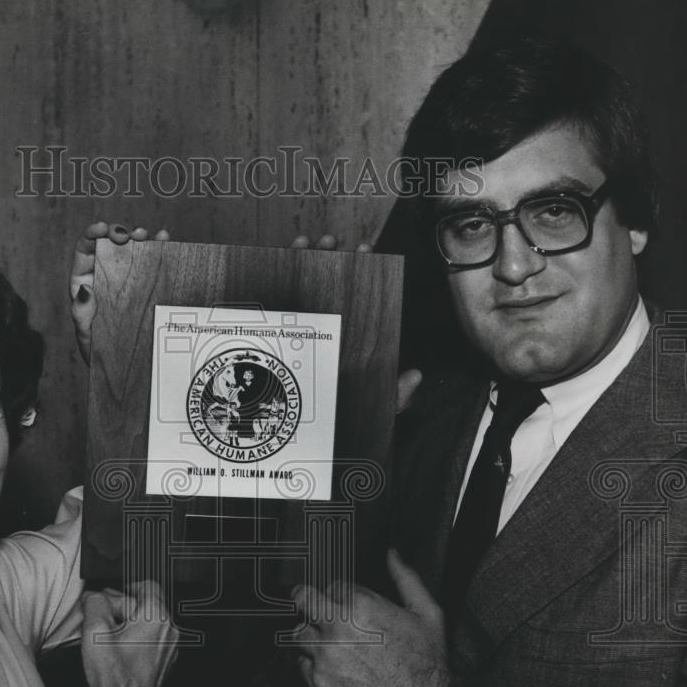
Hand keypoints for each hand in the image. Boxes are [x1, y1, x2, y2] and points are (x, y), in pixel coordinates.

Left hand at [69, 222, 169, 363]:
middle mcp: (105, 277)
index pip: (84, 252)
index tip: (102, 228)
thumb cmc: (100, 354)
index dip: (91, 236)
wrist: (125, 369)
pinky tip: (165, 238)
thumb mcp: (87, 337)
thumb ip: (82, 315)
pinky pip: (153, 263)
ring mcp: (128, 280)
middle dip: (118, 233)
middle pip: (110, 246)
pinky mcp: (147, 286)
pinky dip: (159, 248)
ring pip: (132, 250)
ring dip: (139, 237)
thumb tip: (83, 289)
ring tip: (148, 235)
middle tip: (129, 235)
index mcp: (85, 283)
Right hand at [81, 580, 178, 686]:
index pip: (144, 584)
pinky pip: (151, 640)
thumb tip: (94, 596)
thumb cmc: (115, 680)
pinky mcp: (164, 661)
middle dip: (121, 608)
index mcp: (157, 617)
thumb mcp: (95, 632)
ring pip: (148, 623)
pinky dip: (135, 639)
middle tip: (100, 618)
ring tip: (106, 637)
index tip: (106, 598)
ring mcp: (169, 647)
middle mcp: (169, 630)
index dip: (120, 589)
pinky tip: (117, 651)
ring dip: (128, 624)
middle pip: (145, 604)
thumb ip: (95, 603)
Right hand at [290, 235, 421, 414]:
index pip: (358, 299)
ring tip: (306, 243)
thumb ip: (394, 395)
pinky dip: (273, 277)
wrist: (302, 444)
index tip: (366, 251)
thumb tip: (414, 375)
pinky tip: (279, 258)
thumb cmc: (342, 423)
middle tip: (331, 242)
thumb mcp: (373, 409)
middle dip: (329, 258)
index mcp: (350, 339)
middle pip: (328, 285)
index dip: (363, 272)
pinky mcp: (272, 338)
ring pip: (300, 288)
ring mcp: (298, 331)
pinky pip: (272, 304)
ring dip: (303, 260)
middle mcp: (325, 330)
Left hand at [291, 549, 448, 686]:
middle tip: (315, 609)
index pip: (332, 585)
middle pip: (301, 599)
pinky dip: (313, 664)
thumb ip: (406, 578)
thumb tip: (392, 555)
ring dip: (310, 635)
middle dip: (307, 601)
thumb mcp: (427, 613)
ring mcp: (325, 654)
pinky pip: (301, 665)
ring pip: (298, 633)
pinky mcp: (319, 681)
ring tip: (328, 644)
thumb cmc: (428, 665)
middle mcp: (337, 627)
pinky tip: (332, 667)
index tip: (346, 604)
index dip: (339, 594)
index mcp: (360, 605)